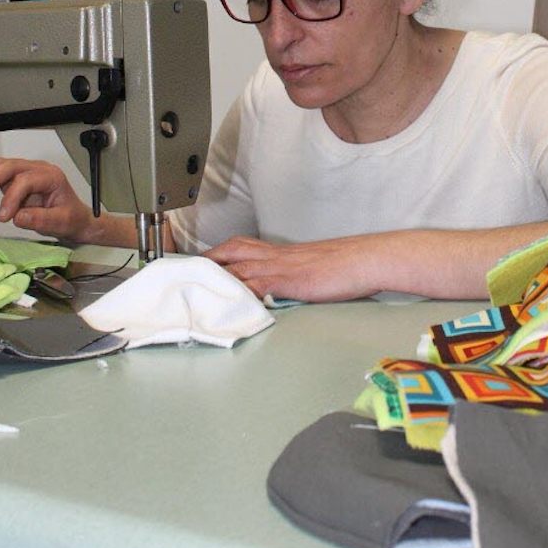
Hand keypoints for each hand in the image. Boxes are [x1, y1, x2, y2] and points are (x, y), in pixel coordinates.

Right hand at [0, 157, 96, 243]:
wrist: (74, 218)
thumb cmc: (70, 217)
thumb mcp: (61, 222)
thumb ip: (42, 219)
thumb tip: (19, 216)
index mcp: (51, 177)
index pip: (27, 180)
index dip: (12, 196)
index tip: (3, 216)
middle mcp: (38, 170)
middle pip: (12, 166)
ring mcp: (26, 172)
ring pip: (2, 165)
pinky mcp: (15, 179)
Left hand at [203, 233, 386, 302]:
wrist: (364, 259)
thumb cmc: (345, 265)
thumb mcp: (312, 268)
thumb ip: (292, 277)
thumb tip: (279, 290)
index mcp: (280, 252)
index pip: (241, 246)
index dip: (218, 253)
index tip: (198, 261)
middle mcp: (276, 255)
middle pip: (231, 251)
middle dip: (205, 261)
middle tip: (183, 272)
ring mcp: (280, 266)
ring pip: (238, 266)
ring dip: (213, 276)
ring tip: (191, 286)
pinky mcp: (288, 280)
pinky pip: (256, 284)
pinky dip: (238, 292)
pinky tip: (225, 302)